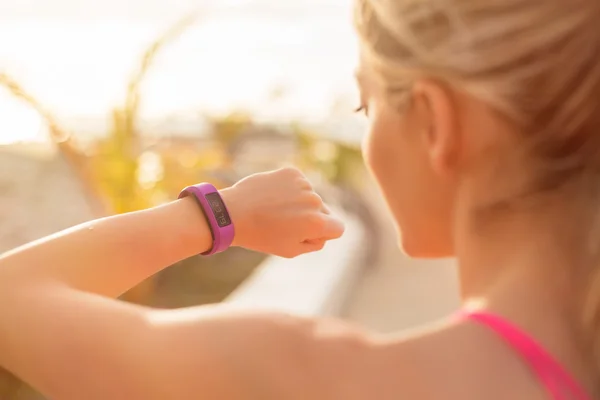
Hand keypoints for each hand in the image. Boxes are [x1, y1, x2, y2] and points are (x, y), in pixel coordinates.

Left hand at [220, 167, 344, 257]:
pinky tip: (273, 196)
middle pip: (323, 212)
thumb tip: (326, 229)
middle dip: (310, 218)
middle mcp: (314, 201)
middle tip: (284, 224)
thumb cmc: (261, 236)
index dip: (324, 233)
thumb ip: (316, 242)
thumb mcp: (291, 250)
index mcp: (317, 224)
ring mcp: (303, 184)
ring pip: (310, 197)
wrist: (233, 213)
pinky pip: (299, 183)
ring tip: (275, 210)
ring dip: (298, 203)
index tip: (307, 234)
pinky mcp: (292, 172)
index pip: (338, 228)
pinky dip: (290, 189)